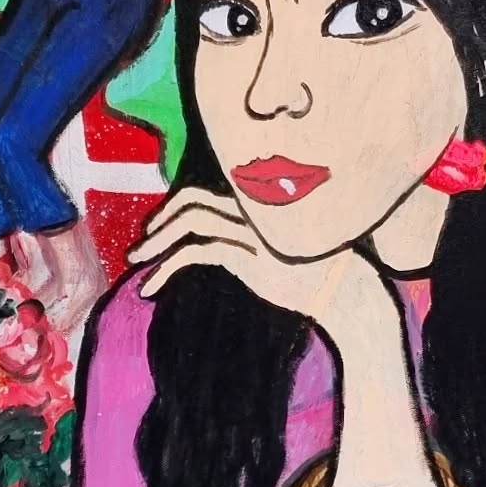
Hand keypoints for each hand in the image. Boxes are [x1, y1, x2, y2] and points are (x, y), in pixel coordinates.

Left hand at [128, 188, 390, 347]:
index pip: (203, 193)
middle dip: (160, 220)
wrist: (347, 293)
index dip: (174, 209)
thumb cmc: (318, 273)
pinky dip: (166, 269)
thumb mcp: (283, 246)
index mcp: (258, 203)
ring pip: (189, 222)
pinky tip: (152, 288)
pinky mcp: (249, 255)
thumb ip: (255, 237)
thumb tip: (224, 245)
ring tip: (137, 263)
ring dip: (156, 243)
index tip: (158, 231)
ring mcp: (251, 229)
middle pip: (192, 199)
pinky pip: (196, 252)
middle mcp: (252, 209)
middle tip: (142, 245)